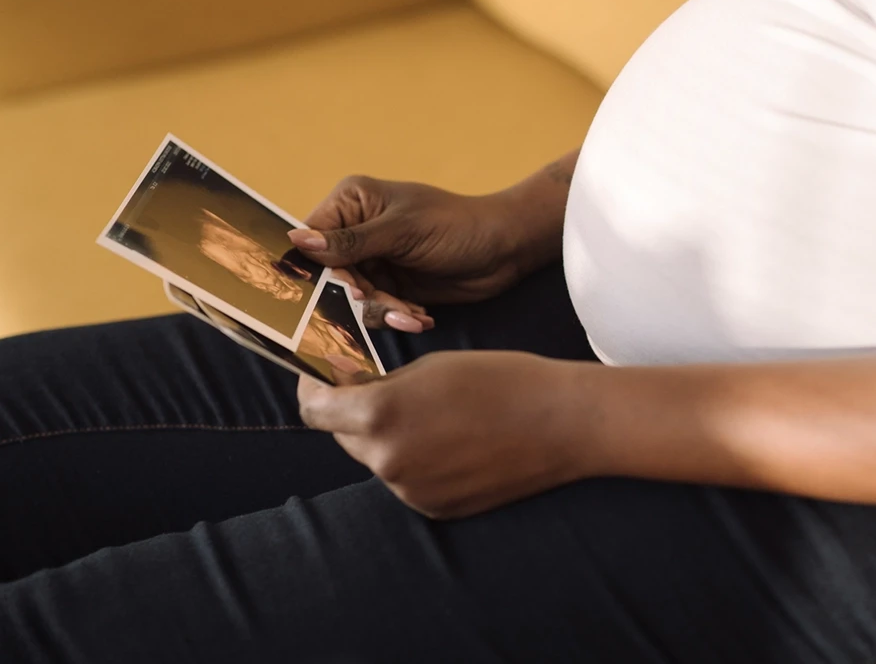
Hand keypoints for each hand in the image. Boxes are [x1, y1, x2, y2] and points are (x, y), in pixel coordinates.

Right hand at [287, 176, 527, 331]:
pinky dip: (397, 318)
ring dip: (384, 313)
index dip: (320, 270)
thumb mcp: (403, 231)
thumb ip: (351, 242)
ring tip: (414, 316)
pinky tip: (422, 317)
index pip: (314, 239)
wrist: (505, 249)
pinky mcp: (392, 286)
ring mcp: (374, 261)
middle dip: (361, 299)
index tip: (344, 291)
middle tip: (391, 309)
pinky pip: (378, 311)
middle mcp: (356, 231)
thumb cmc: (456, 225)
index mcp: (352, 202)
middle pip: (331, 277)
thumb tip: (297, 240)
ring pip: (354, 300)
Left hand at [298, 351, 593, 517]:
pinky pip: (409, 482)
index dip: (312, 388)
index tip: (322, 377)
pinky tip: (457, 444)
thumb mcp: (431, 366)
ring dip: (391, 439)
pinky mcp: (435, 510)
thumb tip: (345, 386)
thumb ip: (381, 382)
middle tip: (388, 390)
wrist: (562, 423)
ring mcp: (410, 491)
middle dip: (356, 413)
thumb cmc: (501, 380)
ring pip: (380, 459)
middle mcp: (386, 460)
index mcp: (379, 414)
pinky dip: (419, 462)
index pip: (313, 409)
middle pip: (344, 436)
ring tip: (439, 418)